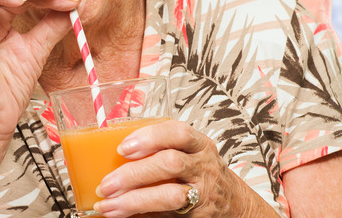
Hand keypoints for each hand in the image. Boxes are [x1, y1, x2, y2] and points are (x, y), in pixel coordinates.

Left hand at [93, 121, 259, 216]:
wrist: (234, 204)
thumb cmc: (202, 174)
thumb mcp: (190, 153)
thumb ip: (161, 150)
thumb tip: (111, 157)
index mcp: (198, 145)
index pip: (178, 132)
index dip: (149, 138)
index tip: (122, 148)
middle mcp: (203, 167)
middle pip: (170, 164)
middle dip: (133, 174)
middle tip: (106, 184)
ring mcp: (202, 194)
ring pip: (169, 196)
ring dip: (134, 201)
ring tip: (108, 206)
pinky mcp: (198, 217)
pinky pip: (168, 217)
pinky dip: (144, 216)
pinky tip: (126, 216)